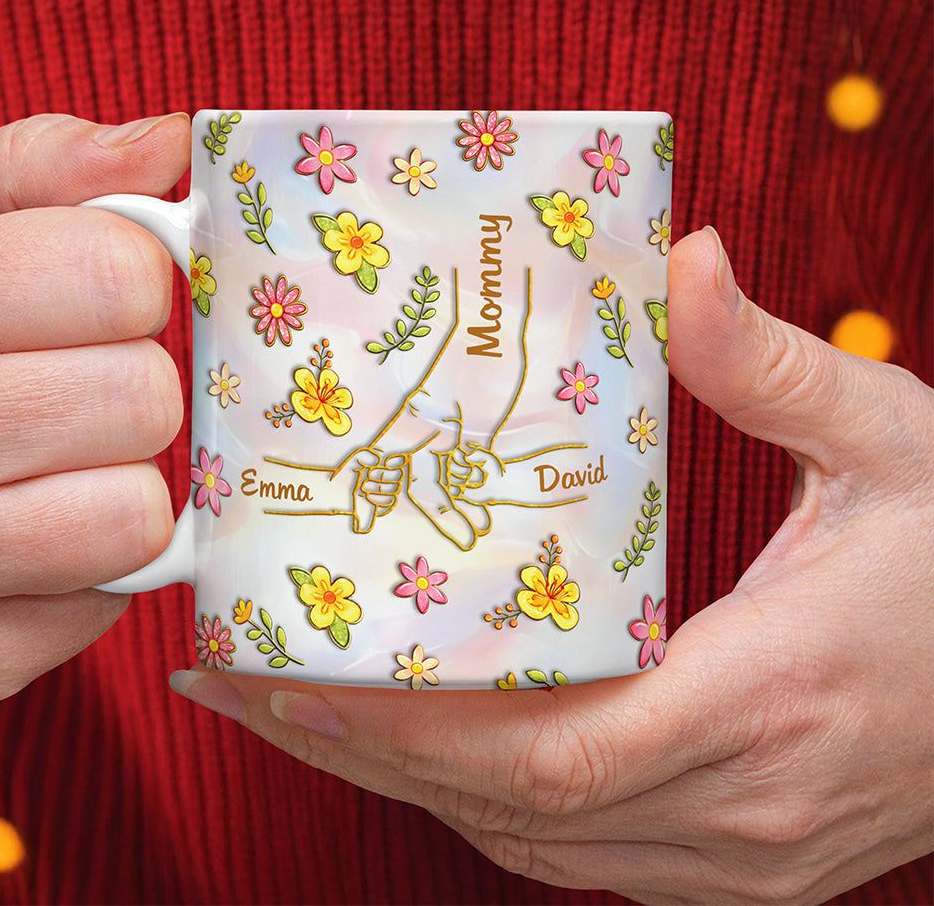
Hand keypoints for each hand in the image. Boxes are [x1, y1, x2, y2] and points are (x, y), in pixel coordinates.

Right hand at [0, 113, 188, 725]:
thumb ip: (36, 175)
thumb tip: (170, 143)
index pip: (113, 274)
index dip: (137, 278)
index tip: (110, 290)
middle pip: (142, 398)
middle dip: (131, 389)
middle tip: (70, 390)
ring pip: (138, 510)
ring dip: (119, 485)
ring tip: (46, 471)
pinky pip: (112, 598)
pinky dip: (91, 569)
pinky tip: (24, 546)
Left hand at [170, 227, 932, 902]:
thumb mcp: (895, 443)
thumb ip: (774, 363)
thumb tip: (684, 264)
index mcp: (772, 697)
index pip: (551, 750)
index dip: (411, 727)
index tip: (294, 673)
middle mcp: (742, 803)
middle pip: (508, 807)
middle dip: (360, 752)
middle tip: (243, 682)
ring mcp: (744, 853)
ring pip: (532, 842)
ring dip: (406, 783)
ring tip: (303, 709)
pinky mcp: (746, 861)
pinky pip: (581, 852)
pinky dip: (485, 806)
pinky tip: (426, 752)